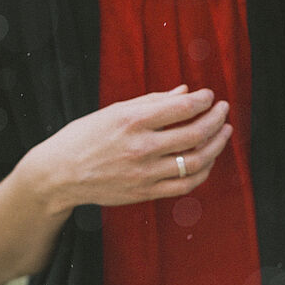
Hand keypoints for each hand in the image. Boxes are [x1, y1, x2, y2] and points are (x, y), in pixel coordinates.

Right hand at [29, 85, 231, 211]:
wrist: (59, 174)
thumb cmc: (85, 137)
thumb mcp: (114, 111)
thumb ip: (152, 102)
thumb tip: (185, 92)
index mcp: (132, 121)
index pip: (181, 107)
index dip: (203, 100)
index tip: (210, 96)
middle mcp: (141, 147)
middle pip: (195, 133)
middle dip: (216, 119)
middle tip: (224, 110)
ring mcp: (145, 173)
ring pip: (196, 161)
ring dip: (217, 145)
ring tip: (224, 132)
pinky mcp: (145, 193)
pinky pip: (185, 184)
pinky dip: (202, 171)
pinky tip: (207, 159)